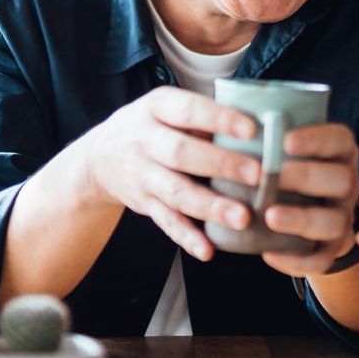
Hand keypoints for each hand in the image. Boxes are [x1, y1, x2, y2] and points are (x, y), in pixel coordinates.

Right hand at [65, 86, 262, 261]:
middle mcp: (144, 141)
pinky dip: (187, 237)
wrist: (99, 157)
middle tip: (256, 174)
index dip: (218, 119)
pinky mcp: (143, 204)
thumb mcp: (167, 108)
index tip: (251, 129)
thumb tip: (260, 128)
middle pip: (182, 153)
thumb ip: (203, 117)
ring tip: (241, 218)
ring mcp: (142, 175)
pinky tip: (207, 249)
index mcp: (156, 108)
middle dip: (221, 164)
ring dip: (210, 207)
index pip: (188, 111)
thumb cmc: (151, 126)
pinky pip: (166, 222)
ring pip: (176, 192)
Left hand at [258, 123, 358, 276]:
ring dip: (302, 219)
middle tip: (273, 176)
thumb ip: (270, 135)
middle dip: (306, 177)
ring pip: (334, 221)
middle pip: (341, 179)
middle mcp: (346, 183)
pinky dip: (297, 260)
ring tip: (270, 216)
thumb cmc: (287, 168)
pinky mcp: (332, 247)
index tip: (285, 141)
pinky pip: (322, 259)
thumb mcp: (285, 147)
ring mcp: (342, 216)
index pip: (338, 139)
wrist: (306, 207)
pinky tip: (269, 253)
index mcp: (338, 152)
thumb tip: (232, 117)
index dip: (316, 139)